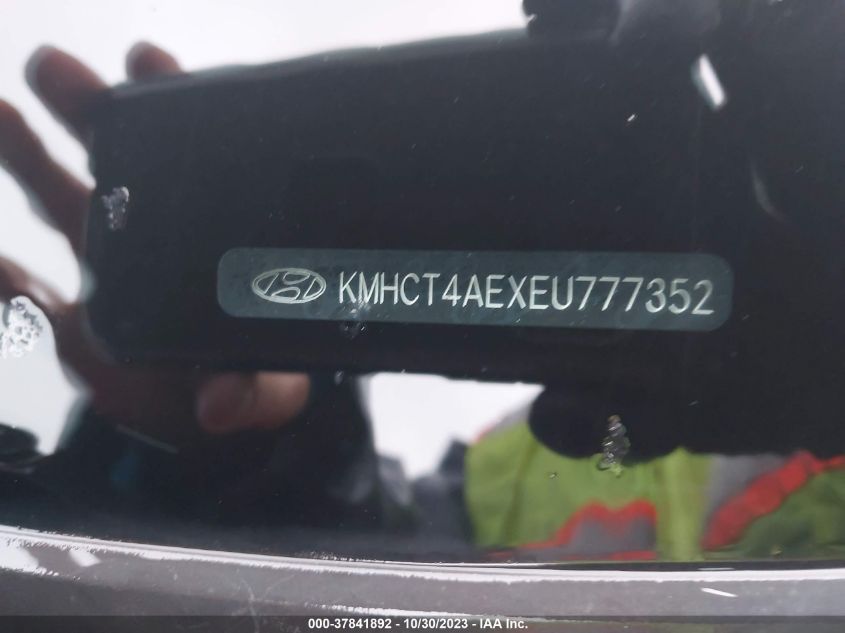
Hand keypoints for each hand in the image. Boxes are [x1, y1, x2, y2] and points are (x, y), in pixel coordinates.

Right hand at [0, 44, 309, 443]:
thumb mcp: (268, 392)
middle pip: (116, 165)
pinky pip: (24, 294)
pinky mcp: (72, 326)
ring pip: (60, 204)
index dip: (173, 110)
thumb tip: (217, 405)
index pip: (194, 164)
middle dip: (86, 111)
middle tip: (53, 65)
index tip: (148, 60)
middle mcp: (157, 247)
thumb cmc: (248, 391)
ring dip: (26, 158)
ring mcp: (108, 279)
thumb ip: (253, 394)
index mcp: (209, 243)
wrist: (204, 429)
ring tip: (0, 113)